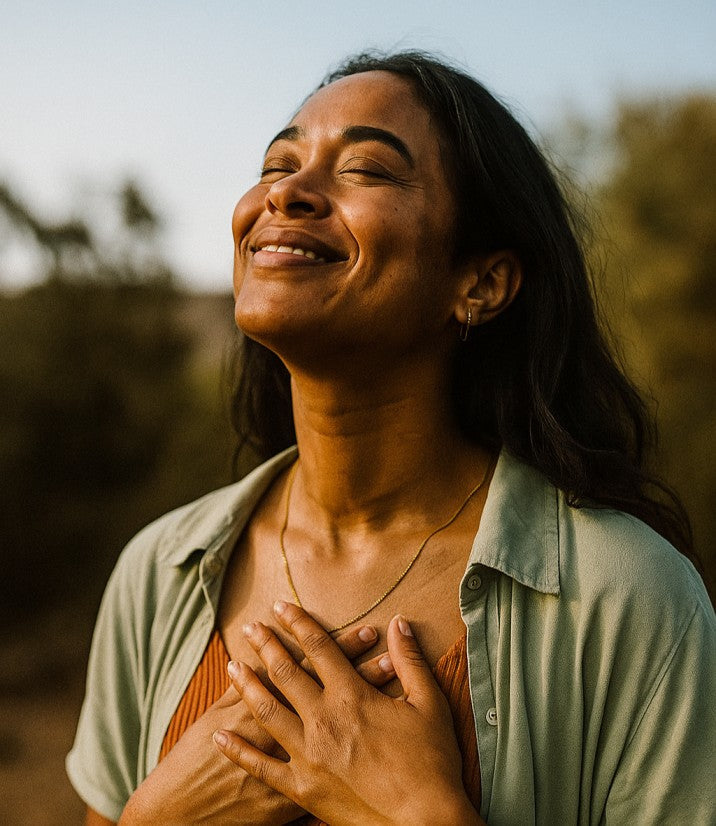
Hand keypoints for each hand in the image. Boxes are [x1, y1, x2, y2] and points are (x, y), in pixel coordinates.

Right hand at [119, 622, 393, 824]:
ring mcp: (303, 765)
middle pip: (339, 692)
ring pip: (348, 727)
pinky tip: (383, 737)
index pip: (318, 668)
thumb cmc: (197, 761)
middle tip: (392, 646)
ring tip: (394, 677)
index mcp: (275, 708)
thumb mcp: (217, 715)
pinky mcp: (305, 796)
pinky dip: (364, 751)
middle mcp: (296, 734)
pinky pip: (346, 763)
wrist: (185, 815)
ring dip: (371, 699)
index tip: (370, 630)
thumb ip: (244, 685)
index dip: (344, 648)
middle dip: (364, 666)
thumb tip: (264, 653)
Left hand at [214, 602, 482, 825]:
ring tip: (231, 666)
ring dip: (247, 685)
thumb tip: (399, 623)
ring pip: (267, 711)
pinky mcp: (301, 788)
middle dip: (266, 645)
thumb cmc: (432, 764)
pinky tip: (220, 737)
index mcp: (352, 696)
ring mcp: (308, 755)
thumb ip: (410, 660)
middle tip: (250, 627)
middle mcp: (323, 720)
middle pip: (286, 673)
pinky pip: (261, 766)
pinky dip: (238, 751)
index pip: (319, 648)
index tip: (281, 607)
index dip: (299, 623)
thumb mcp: (429, 704)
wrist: (425, 824)